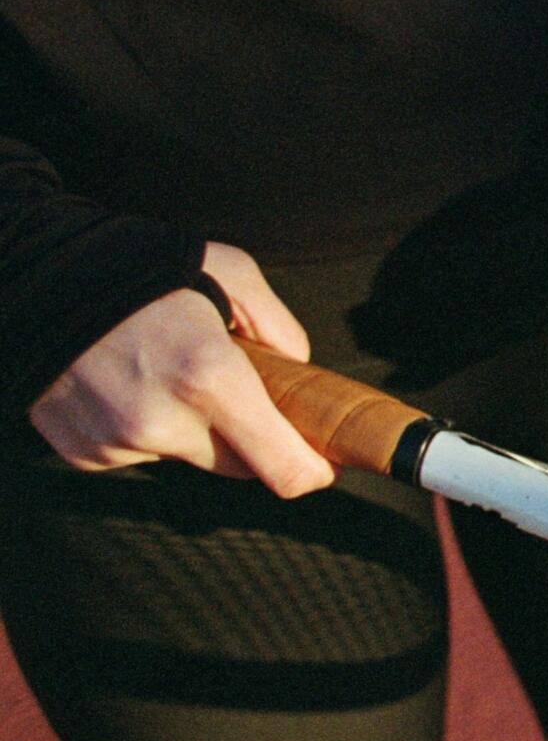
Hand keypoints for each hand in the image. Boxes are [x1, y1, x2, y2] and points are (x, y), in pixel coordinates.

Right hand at [28, 242, 334, 496]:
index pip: (282, 469)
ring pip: (186, 456)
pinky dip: (141, 427)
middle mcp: (162, 421)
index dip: (311, 472)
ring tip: (161, 370)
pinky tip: (122, 383)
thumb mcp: (231, 272)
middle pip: (239, 465)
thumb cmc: (140, 268)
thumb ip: (279, 327)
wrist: (33, 278)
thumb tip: (299, 372)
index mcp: (210, 377)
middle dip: (249, 438)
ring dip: (189, 428)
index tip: (321, 463)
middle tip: (234, 391)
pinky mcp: (83, 453)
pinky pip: (137, 453)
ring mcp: (117, 443)